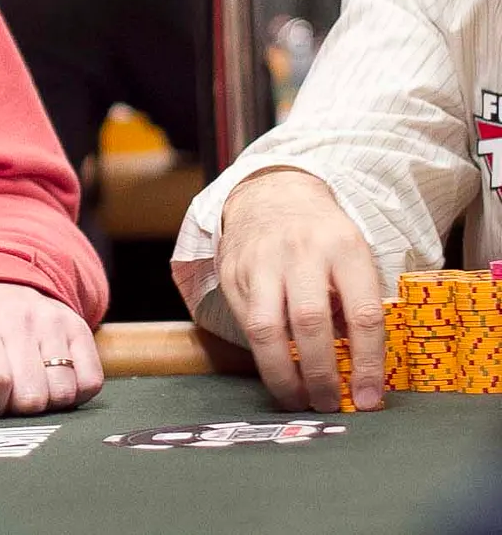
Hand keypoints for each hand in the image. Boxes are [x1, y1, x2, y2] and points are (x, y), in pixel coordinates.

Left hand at [0, 282, 102, 417]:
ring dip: (44, 402)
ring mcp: (52, 322)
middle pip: (32, 396)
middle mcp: (19, 320)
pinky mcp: (77, 327)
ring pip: (63, 393)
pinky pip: (91, 381)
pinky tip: (50, 383)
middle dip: (14, 409)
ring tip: (25, 386)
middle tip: (3, 395)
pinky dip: (74, 393)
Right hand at [217, 169, 383, 412]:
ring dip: (281, 373)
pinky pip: (244, 322)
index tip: (369, 399)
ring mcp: (260, 262)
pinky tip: (276, 369)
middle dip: (319, 374)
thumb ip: (356, 304)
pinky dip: (261, 354)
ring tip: (297, 400)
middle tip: (329, 405)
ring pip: (265, 327)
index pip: (363, 314)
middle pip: (310, 322)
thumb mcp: (354, 258)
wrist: (273, 196)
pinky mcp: (232, 273)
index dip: (368, 363)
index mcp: (345, 248)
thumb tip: (357, 367)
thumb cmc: (324, 237)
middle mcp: (300, 252)